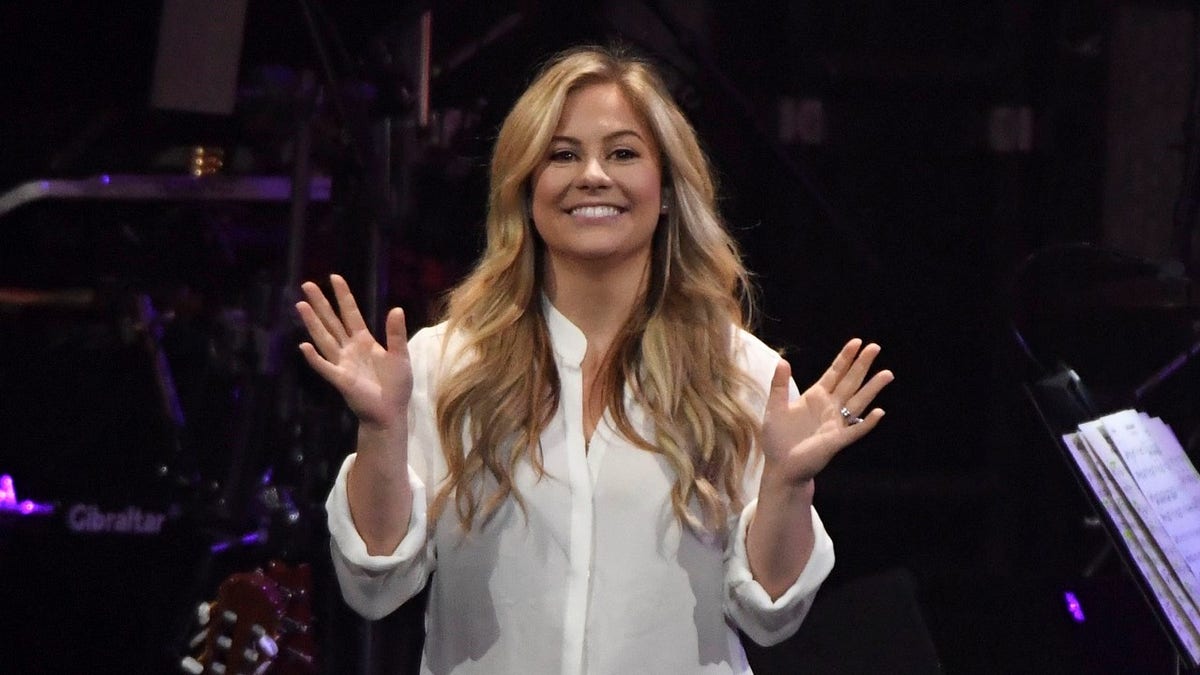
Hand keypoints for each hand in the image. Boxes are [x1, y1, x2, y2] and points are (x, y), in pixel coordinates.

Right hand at [295, 274, 411, 429]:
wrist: (391, 412)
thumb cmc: (396, 385)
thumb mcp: (401, 356)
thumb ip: (396, 334)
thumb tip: (396, 309)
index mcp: (365, 341)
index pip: (351, 313)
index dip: (343, 296)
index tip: (334, 277)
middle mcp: (350, 349)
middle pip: (332, 321)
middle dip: (321, 303)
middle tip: (307, 284)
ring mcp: (342, 363)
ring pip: (324, 338)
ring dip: (313, 323)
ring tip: (301, 305)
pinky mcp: (341, 379)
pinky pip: (325, 366)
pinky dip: (314, 358)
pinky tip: (303, 346)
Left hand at [759, 339, 893, 486]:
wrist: (781, 467)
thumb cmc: (778, 438)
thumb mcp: (774, 408)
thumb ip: (779, 385)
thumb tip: (783, 360)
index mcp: (815, 396)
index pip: (834, 373)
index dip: (845, 358)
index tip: (857, 342)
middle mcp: (830, 407)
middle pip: (850, 382)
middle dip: (862, 365)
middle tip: (875, 347)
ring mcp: (836, 423)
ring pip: (858, 402)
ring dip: (872, 388)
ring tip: (887, 374)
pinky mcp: (837, 441)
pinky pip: (855, 430)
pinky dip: (867, 423)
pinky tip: (878, 412)